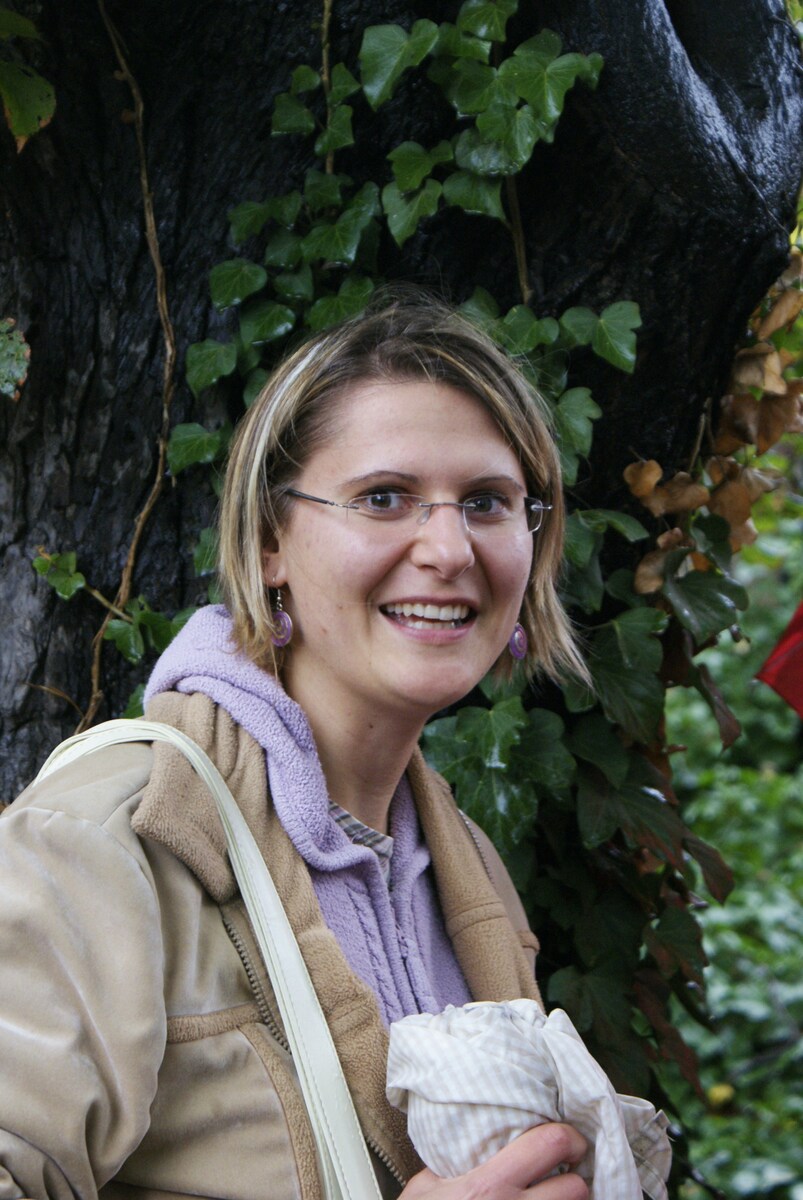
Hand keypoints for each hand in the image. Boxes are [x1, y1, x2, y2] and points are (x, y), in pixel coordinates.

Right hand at [399, 1123, 588, 1198]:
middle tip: (564, 1173)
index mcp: (488, 1186)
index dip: (569, 1137)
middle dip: (574, 1178)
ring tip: (552, 1196)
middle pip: (577, 1188)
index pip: (550, 1144)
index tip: (569, 1139)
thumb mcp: (426, 1188)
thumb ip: (453, 1163)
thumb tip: (472, 1146)